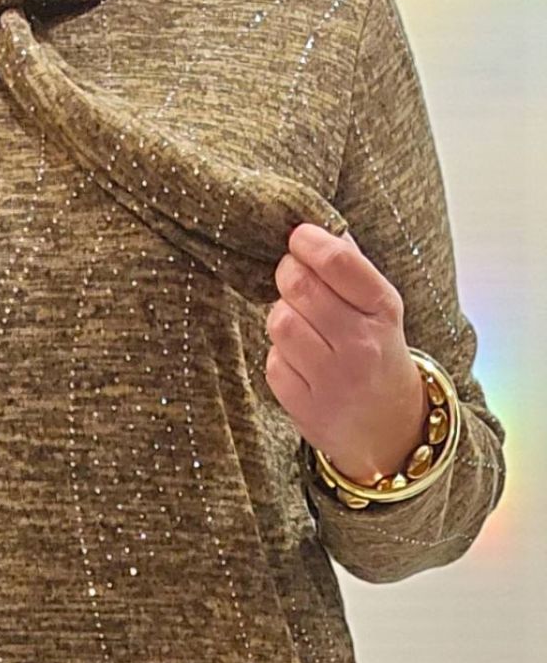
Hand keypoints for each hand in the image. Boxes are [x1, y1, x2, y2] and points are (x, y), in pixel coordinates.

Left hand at [264, 222, 428, 484]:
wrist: (390, 432)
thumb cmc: (380, 357)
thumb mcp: (381, 312)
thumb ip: (353, 272)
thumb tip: (324, 230)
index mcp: (383, 313)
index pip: (338, 262)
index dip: (309, 241)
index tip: (299, 237)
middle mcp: (360, 345)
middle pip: (299, 286)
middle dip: (287, 272)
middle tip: (291, 275)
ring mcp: (331, 378)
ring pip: (280, 322)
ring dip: (281, 314)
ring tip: (299, 321)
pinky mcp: (304, 406)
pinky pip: (273, 361)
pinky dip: (279, 355)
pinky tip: (299, 359)